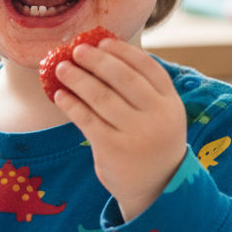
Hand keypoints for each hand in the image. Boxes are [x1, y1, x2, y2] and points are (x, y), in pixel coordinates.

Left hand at [51, 38, 187, 221]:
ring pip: (101, 96)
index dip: (124, 52)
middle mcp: (157, 117)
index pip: (148, 68)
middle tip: (76, 50)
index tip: (103, 41)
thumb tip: (104, 53)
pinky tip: (60, 95)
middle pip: (123, 78)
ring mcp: (136, 134)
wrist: (155, 189)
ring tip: (61, 68)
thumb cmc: (151, 143)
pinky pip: (87, 119)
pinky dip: (71, 104)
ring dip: (78, 78)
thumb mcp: (162, 116)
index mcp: (171, 103)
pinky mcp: (113, 149)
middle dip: (97, 60)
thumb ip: (144, 90)